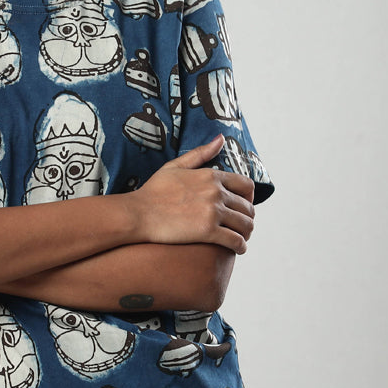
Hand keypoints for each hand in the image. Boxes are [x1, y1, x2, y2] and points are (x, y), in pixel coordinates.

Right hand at [131, 135, 255, 252]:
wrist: (138, 213)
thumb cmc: (153, 191)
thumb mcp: (175, 166)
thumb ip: (200, 153)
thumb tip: (220, 138)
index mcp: (211, 176)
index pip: (246, 185)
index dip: (250, 197)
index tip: (243, 205)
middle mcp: (216, 192)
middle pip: (248, 207)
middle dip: (247, 217)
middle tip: (241, 225)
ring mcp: (212, 212)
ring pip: (245, 224)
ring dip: (247, 233)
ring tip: (241, 238)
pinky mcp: (207, 231)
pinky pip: (235, 240)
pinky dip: (241, 246)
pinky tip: (237, 249)